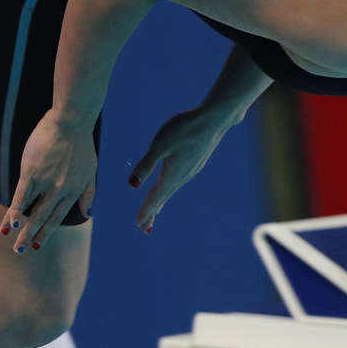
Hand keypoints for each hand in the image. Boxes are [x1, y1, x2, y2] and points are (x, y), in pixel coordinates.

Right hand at [2, 110, 96, 251]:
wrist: (71, 122)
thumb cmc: (81, 144)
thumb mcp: (91, 171)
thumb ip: (89, 193)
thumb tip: (88, 212)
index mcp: (73, 191)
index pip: (57, 217)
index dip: (47, 232)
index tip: (38, 244)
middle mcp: (59, 190)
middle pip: (43, 218)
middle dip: (32, 236)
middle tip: (21, 250)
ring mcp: (45, 182)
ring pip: (31, 210)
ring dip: (20, 228)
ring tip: (11, 240)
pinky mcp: (31, 172)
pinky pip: (22, 196)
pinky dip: (15, 211)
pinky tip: (10, 223)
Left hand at [129, 108, 229, 232]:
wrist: (214, 120)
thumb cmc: (184, 129)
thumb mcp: (159, 145)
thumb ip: (146, 165)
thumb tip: (132, 186)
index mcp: (172, 175)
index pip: (155, 197)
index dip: (146, 211)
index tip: (139, 225)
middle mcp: (182, 177)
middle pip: (164, 198)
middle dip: (153, 212)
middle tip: (144, 228)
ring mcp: (190, 170)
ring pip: (171, 190)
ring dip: (161, 202)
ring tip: (154, 212)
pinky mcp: (195, 163)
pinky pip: (178, 182)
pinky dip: (169, 190)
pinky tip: (169, 186)